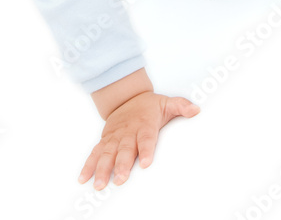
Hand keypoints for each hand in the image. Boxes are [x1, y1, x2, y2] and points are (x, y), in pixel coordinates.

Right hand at [78, 91, 199, 189]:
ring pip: (107, 153)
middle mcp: (127, 132)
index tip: (146, 163)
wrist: (126, 96)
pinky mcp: (105, 140)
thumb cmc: (149, 105)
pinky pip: (95, 153)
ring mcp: (114, 137)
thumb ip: (181, 106)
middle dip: (121, 165)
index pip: (146, 138)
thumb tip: (196, 110)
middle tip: (121, 179)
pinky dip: (88, 166)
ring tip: (100, 184)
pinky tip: (84, 178)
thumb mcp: (167, 103)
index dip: (146, 150)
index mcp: (144, 124)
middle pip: (124, 150)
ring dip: (102, 169)